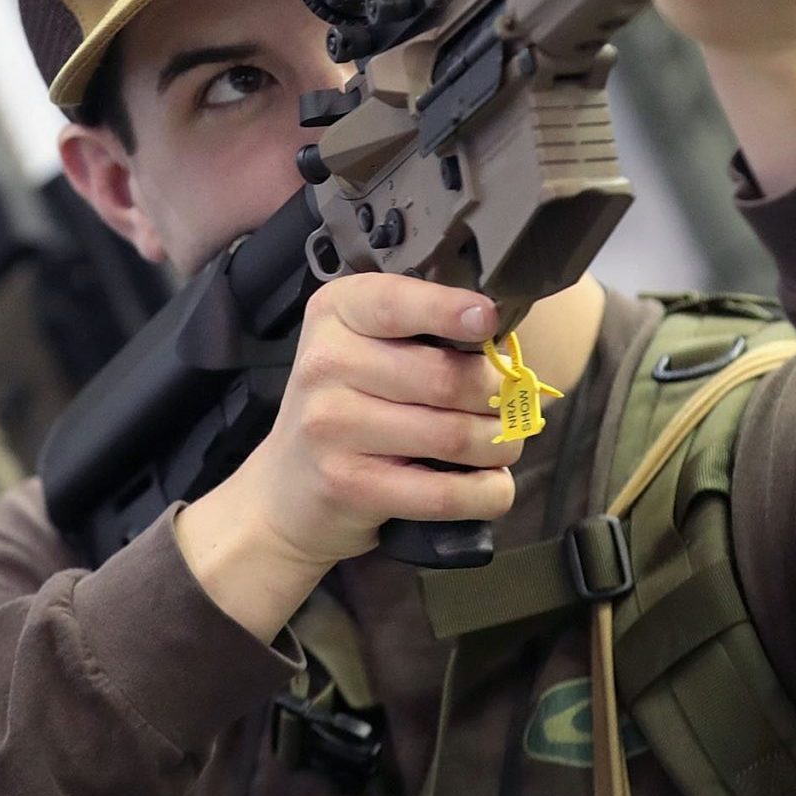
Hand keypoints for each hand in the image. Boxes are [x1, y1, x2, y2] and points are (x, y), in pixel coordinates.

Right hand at [176, 276, 514, 637]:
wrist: (284, 492)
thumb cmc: (349, 407)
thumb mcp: (367, 349)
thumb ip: (422, 334)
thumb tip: (504, 349)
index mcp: (336, 313)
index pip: (397, 302)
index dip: (449, 310)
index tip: (489, 320)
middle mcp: (326, 363)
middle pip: (446, 377)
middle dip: (500, 395)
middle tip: (511, 405)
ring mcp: (331, 426)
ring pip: (454, 435)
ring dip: (500, 444)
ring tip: (502, 443)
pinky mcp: (348, 485)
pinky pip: (444, 492)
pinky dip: (488, 492)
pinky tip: (492, 486)